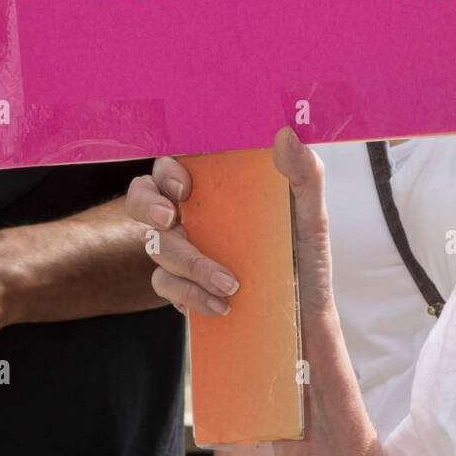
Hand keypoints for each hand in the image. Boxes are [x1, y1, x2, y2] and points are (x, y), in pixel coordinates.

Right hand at [125, 127, 334, 319]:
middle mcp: (196, 215)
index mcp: (220, 189)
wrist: (306, 320)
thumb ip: (305, 175)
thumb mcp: (311, 216)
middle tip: (169, 219)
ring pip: (156, 246)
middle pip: (144, 197)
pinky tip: (221, 306)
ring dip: (189, 264)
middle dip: (146, 204)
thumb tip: (286, 135)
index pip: (177, 164)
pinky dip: (190, 295)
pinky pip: (166, 285)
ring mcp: (185, 251)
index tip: (184, 186)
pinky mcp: (183, 287)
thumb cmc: (306, 259)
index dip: (167, 170)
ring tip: (229, 285)